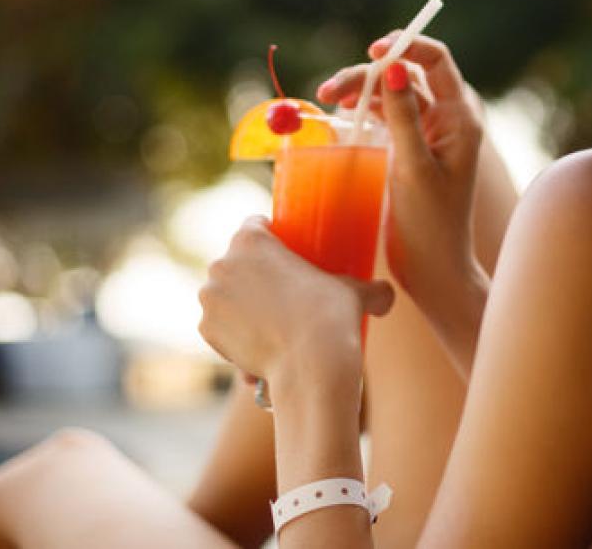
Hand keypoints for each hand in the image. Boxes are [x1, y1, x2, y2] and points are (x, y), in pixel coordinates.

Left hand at [198, 217, 394, 394]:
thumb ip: (372, 290)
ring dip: (241, 305)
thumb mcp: (356, 293)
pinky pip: (220, 327)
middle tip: (281, 293)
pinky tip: (260, 348)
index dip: (270, 237)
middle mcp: (222, 263)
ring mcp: (210, 298)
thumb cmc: (333, 318)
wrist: (310, 366)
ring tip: (273, 326)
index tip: (285, 255)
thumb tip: (386, 296)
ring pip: (226, 295)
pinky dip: (234, 335)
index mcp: (251, 239)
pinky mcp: (205, 330)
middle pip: (236, 261)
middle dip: (253, 275)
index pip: (255, 225)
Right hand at [317, 35, 485, 311]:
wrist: (433, 270)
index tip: (373, 50)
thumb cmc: (429, 224)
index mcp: (460, 119)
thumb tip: (396, 69)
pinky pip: (386, 116)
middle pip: (406, 74)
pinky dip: (363, 110)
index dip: (407, 47)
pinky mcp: (409, 149)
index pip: (437, 62)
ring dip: (360, 90)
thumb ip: (404, 117)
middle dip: (368, 73)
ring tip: (326, 98)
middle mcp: (447, 119)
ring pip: (392, 94)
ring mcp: (427, 133)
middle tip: (329, 90)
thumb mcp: (413, 168)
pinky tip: (339, 113)